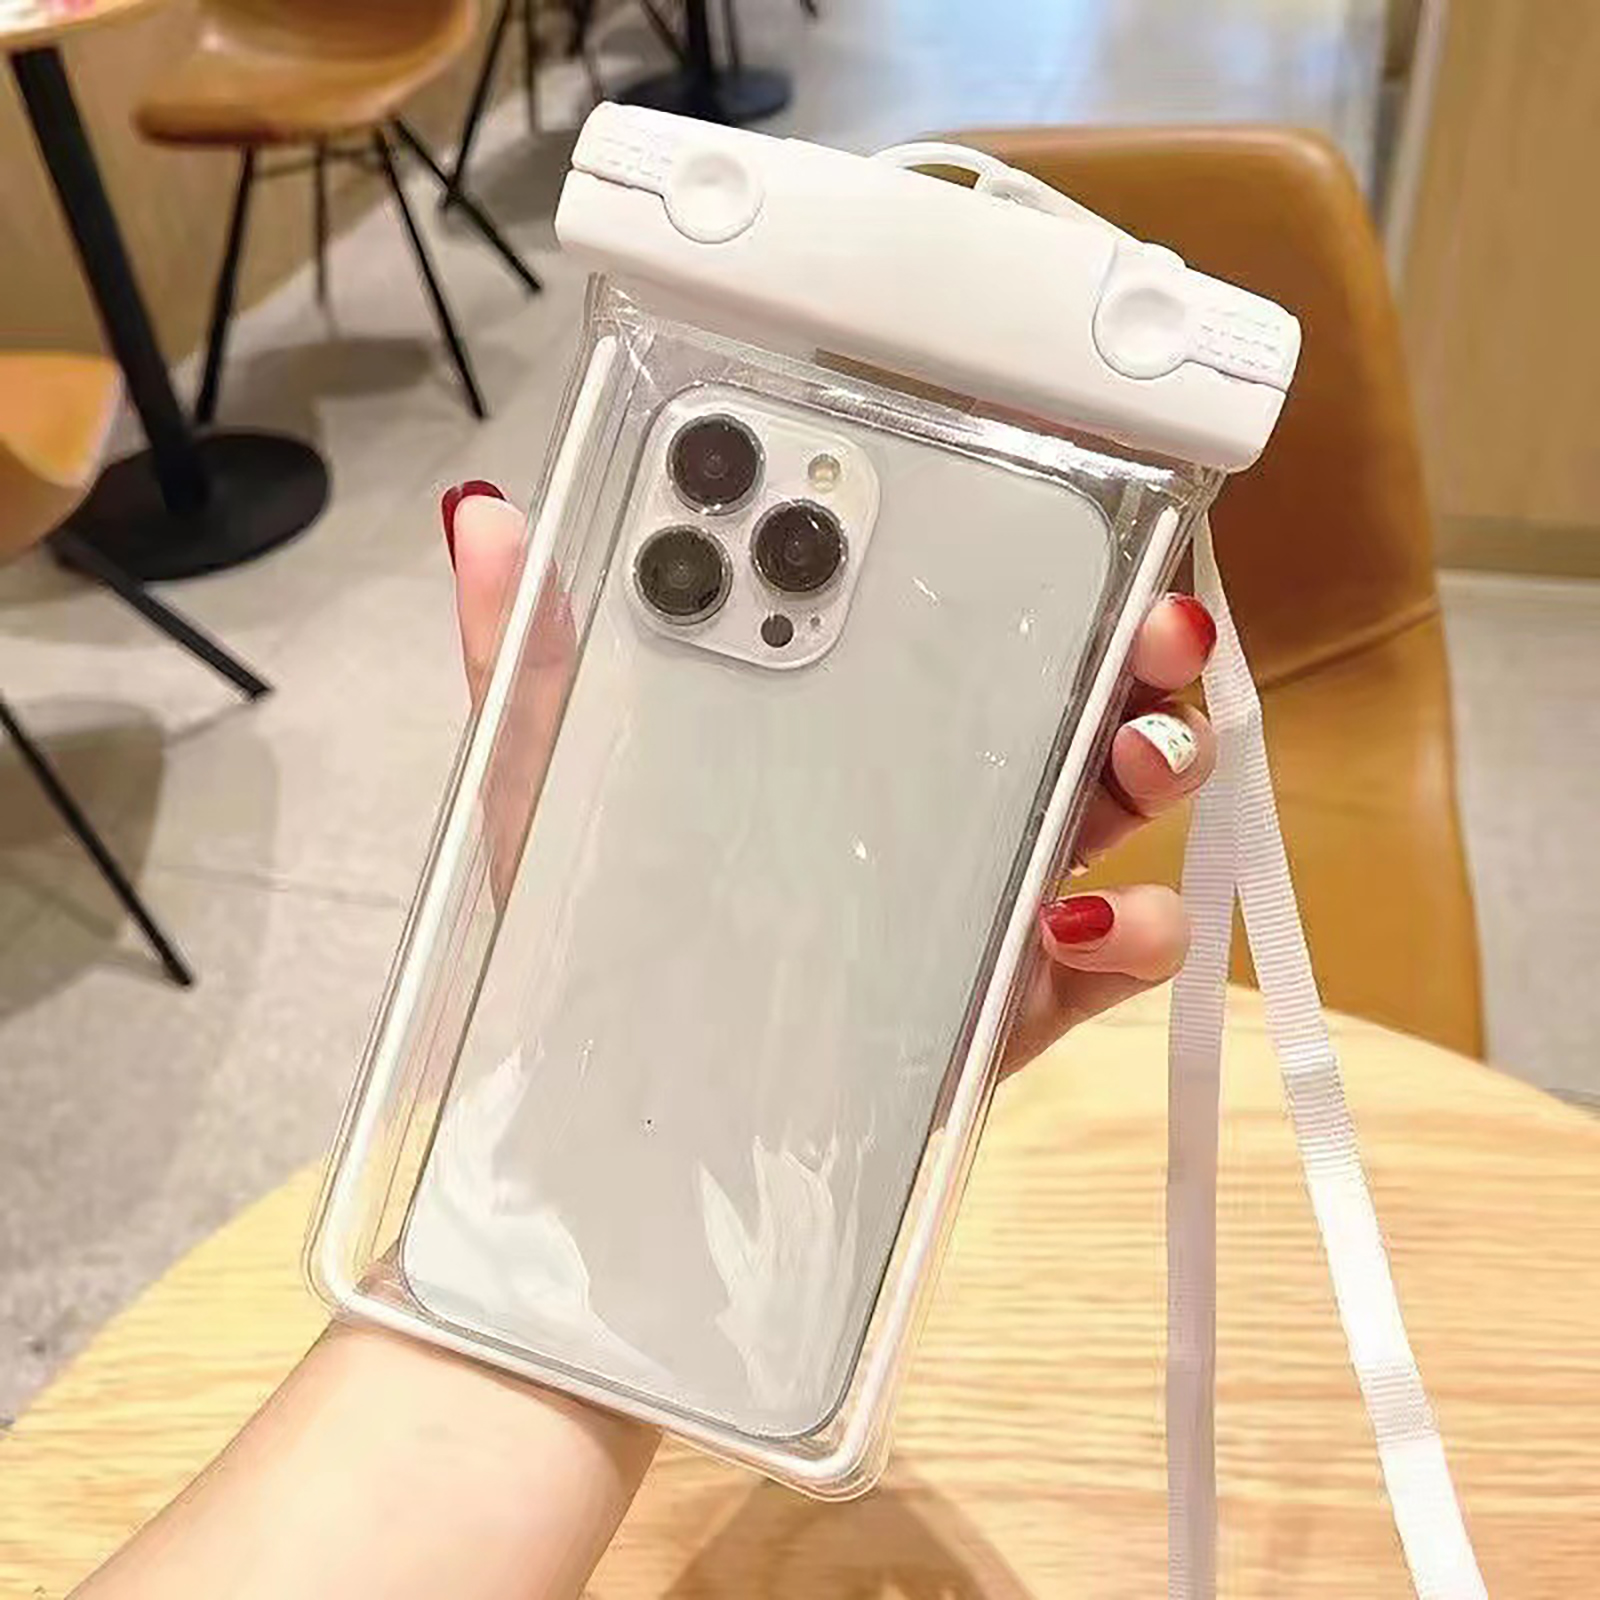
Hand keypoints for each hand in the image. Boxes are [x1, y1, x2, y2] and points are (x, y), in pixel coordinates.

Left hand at [443, 483, 1215, 1072]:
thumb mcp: (554, 785)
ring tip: (1139, 753)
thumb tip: (484, 518)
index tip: (1052, 503)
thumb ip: (536, 657)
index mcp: (852, 723)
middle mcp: (939, 794)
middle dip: (1138, 643)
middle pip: (1074, 694)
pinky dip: (1136, 932)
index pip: (959, 614)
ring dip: (1163, 760)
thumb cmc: (593, 928)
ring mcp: (988, 894)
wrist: (631, 1114)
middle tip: (1152, 620)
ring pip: (1117, 805)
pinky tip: (1088, 920)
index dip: (1020, 554)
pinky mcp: (1012, 1000)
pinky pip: (1113, 959)